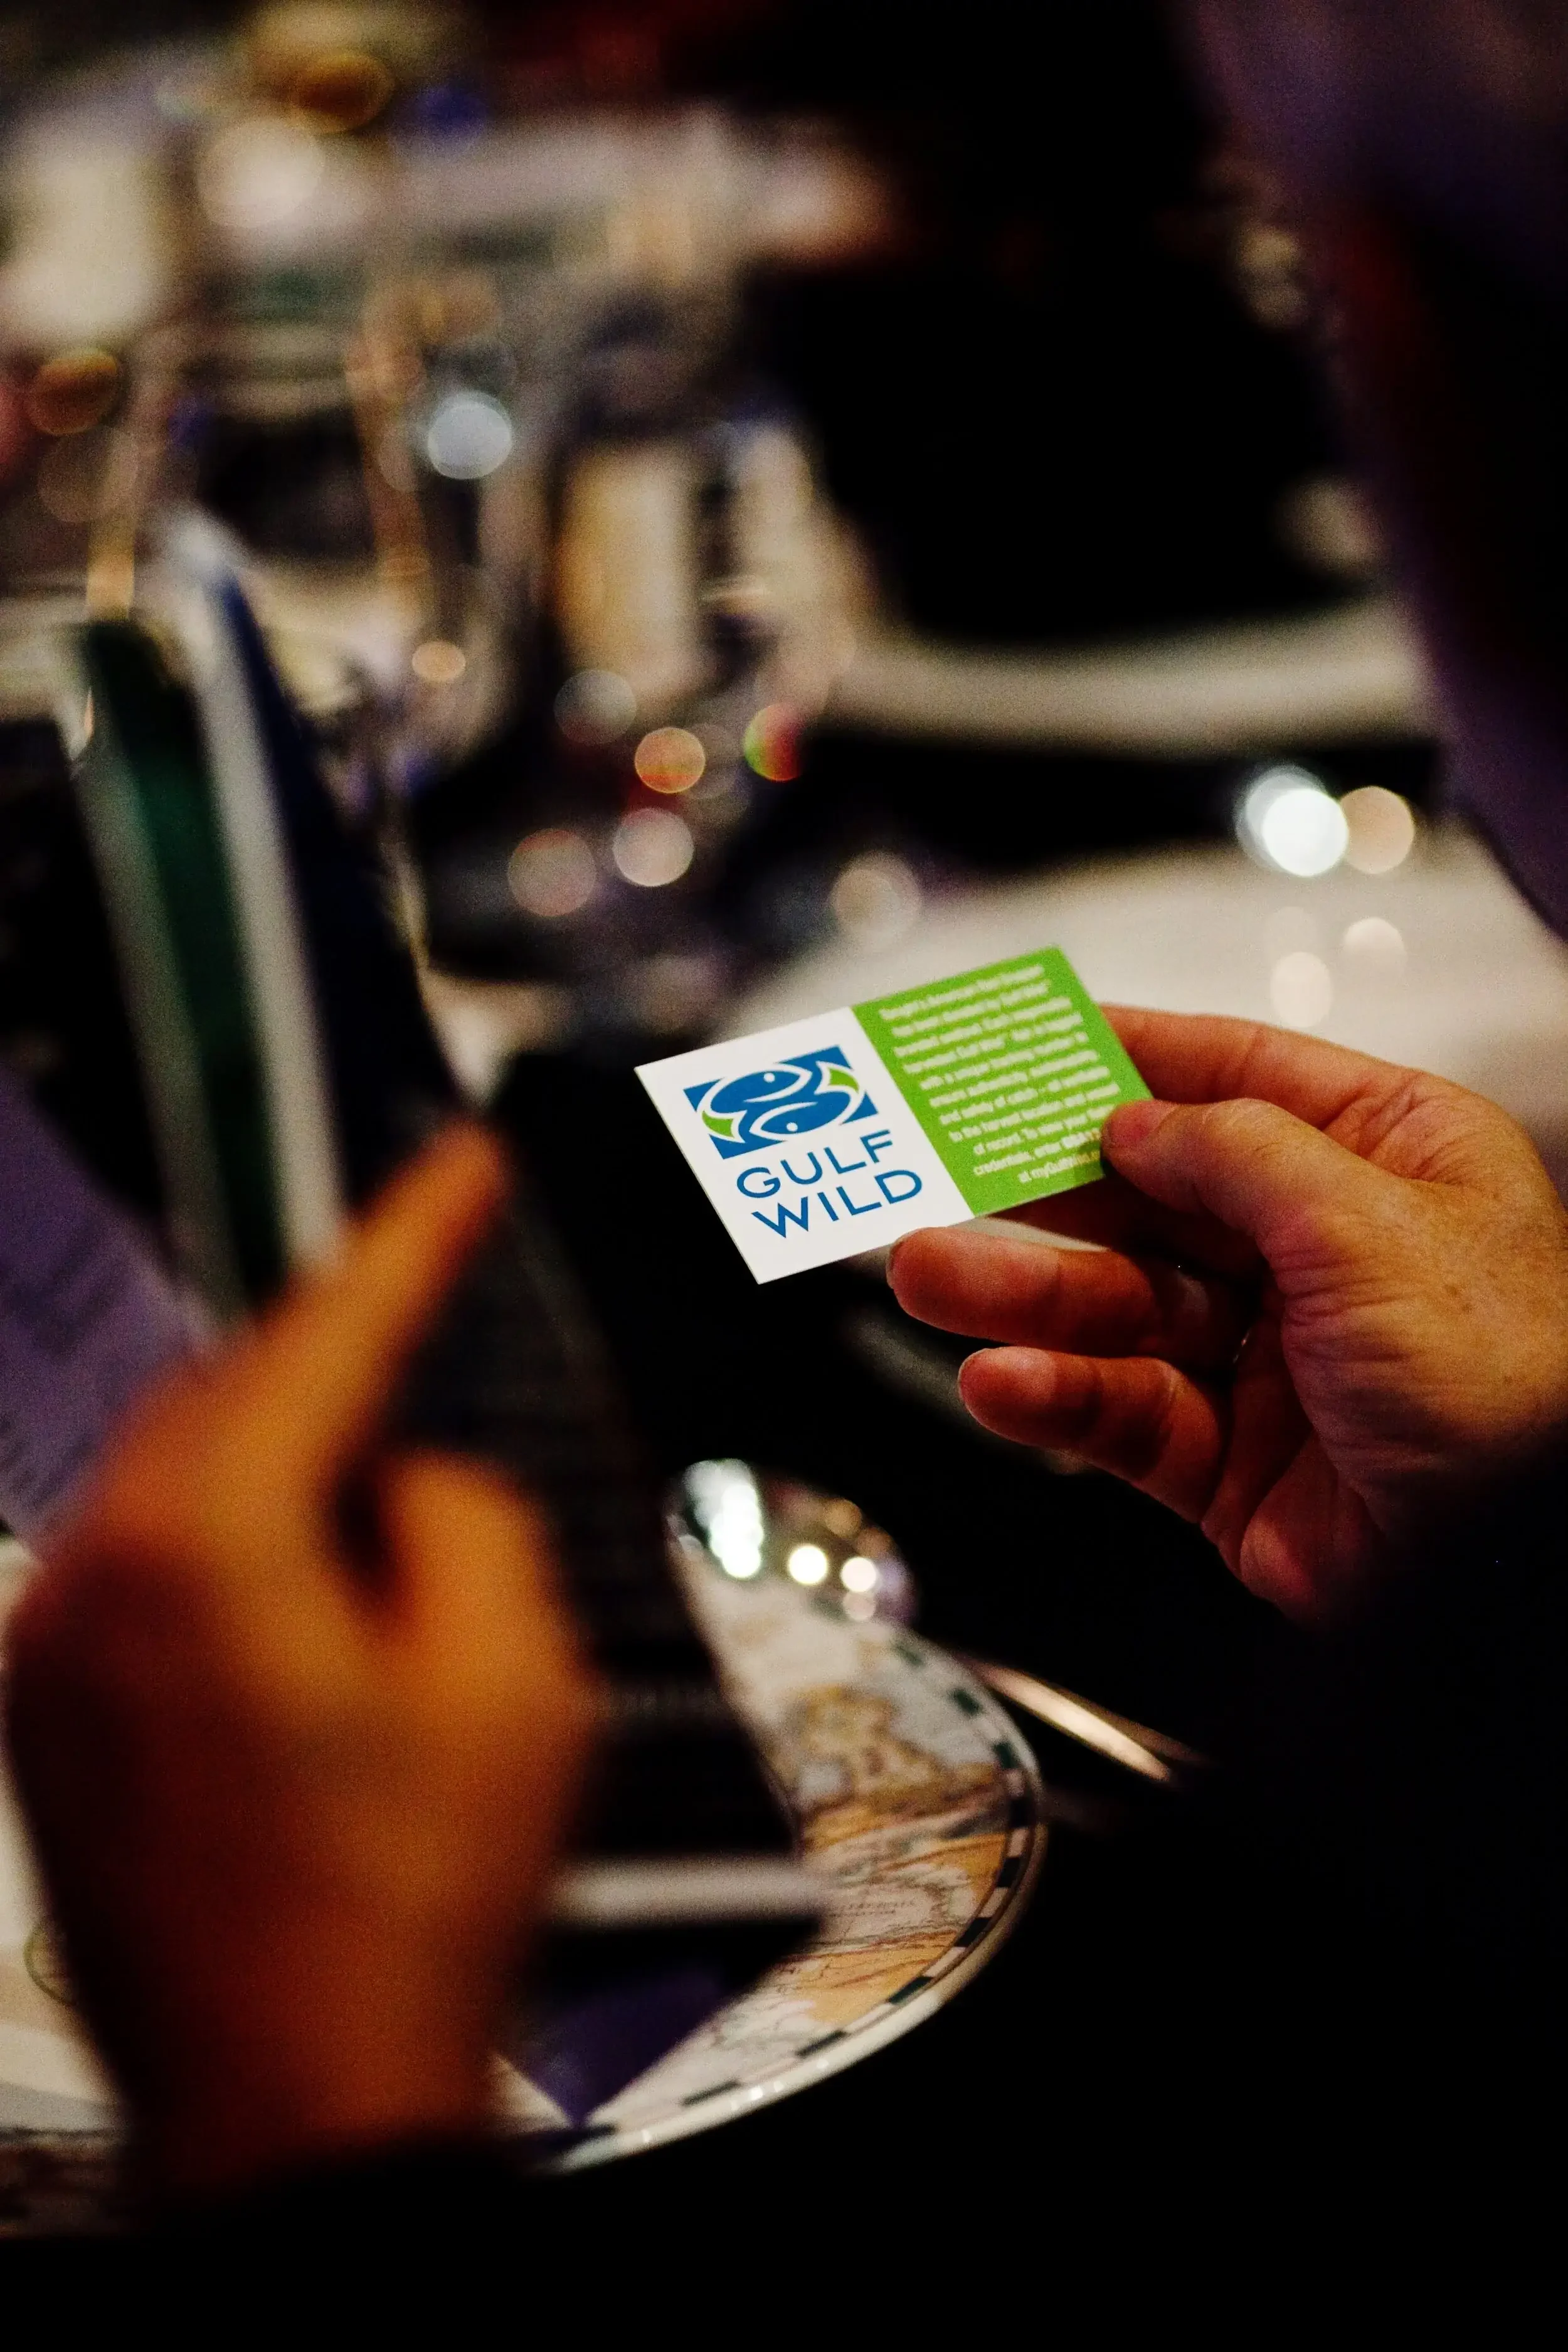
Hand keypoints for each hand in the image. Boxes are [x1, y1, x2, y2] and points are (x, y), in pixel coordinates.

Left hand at [3, 1126, 593, 2195]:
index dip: (411, 1236)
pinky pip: (143, 1570)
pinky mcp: (41, 1724)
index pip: (326, 1334)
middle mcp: (94, 1575)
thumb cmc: (415, 1909)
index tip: (461, 1162)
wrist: (297, 2115)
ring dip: (287, 1463)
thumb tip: (400, 1481)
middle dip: (339, 1353)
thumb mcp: (515, 1681)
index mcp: (207, 1543)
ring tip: (390, 1517)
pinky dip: (231, 1548)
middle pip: (231, 1392)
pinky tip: (311, 1610)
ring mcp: (49, 1654)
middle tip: (436, 1320)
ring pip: (180, 1478)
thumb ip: (459, 1516)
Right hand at [889, 1010, 1567, 1620]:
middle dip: (1042, 1187)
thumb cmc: (1513, 1389)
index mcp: (1390, 1163)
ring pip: (1118, 1308)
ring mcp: (1273, 1360)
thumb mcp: (1371, 1224)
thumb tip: (1137, 1119)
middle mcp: (1326, 1253)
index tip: (1030, 1041)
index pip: (1238, 1080)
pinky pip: (1122, 1410)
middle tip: (939, 1165)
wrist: (1519, 1570)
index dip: (1130, 1056)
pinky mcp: (1228, 1460)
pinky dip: (1057, 1394)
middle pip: (1153, 1198)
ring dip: (1020, 1292)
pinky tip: (1004, 1380)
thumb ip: (1238, 1153)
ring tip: (931, 1275)